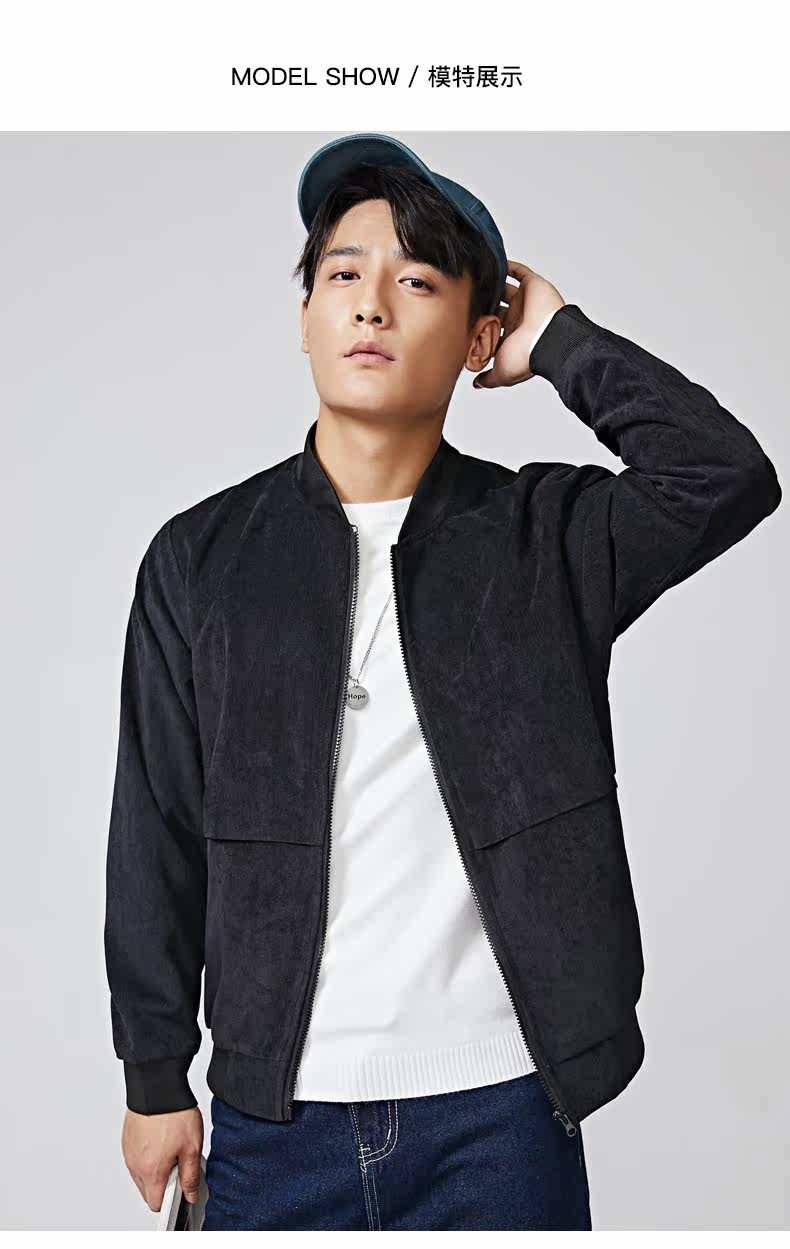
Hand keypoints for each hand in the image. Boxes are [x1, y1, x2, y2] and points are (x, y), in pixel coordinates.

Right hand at [122, 1105, 203, 1211]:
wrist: (157, 1086)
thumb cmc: (174, 1113)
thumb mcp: (192, 1147)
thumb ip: (190, 1176)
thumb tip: (190, 1195)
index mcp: (151, 1171)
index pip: (156, 1204)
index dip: (171, 1202)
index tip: (181, 1190)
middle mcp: (135, 1165)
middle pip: (148, 1191)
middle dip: (163, 1186)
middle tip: (179, 1165)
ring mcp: (129, 1152)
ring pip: (141, 1175)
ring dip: (155, 1171)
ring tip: (172, 1149)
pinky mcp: (127, 1140)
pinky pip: (136, 1158)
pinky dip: (148, 1156)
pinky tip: (162, 1140)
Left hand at [473, 260, 564, 388]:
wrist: (549, 340)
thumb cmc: (527, 357)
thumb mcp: (502, 373)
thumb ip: (488, 378)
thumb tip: (477, 384)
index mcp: (511, 337)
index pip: (491, 329)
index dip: (477, 326)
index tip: (459, 323)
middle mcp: (518, 319)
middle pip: (495, 308)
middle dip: (481, 304)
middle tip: (463, 299)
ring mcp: (525, 302)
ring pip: (504, 289)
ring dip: (491, 286)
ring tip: (474, 279)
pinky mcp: (533, 286)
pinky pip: (519, 272)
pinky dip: (507, 267)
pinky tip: (491, 265)